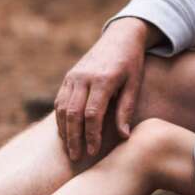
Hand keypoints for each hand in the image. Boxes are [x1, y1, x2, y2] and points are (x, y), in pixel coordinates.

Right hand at [55, 17, 150, 160]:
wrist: (120, 37)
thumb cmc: (132, 64)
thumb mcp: (134, 85)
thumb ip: (126, 110)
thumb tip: (123, 136)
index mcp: (102, 79)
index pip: (92, 114)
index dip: (91, 135)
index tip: (93, 152)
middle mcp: (84, 77)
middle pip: (73, 113)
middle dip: (74, 138)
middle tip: (76, 157)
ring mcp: (73, 76)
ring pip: (62, 108)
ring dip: (65, 131)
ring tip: (70, 150)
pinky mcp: (68, 77)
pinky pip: (60, 101)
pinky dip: (60, 119)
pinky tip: (66, 134)